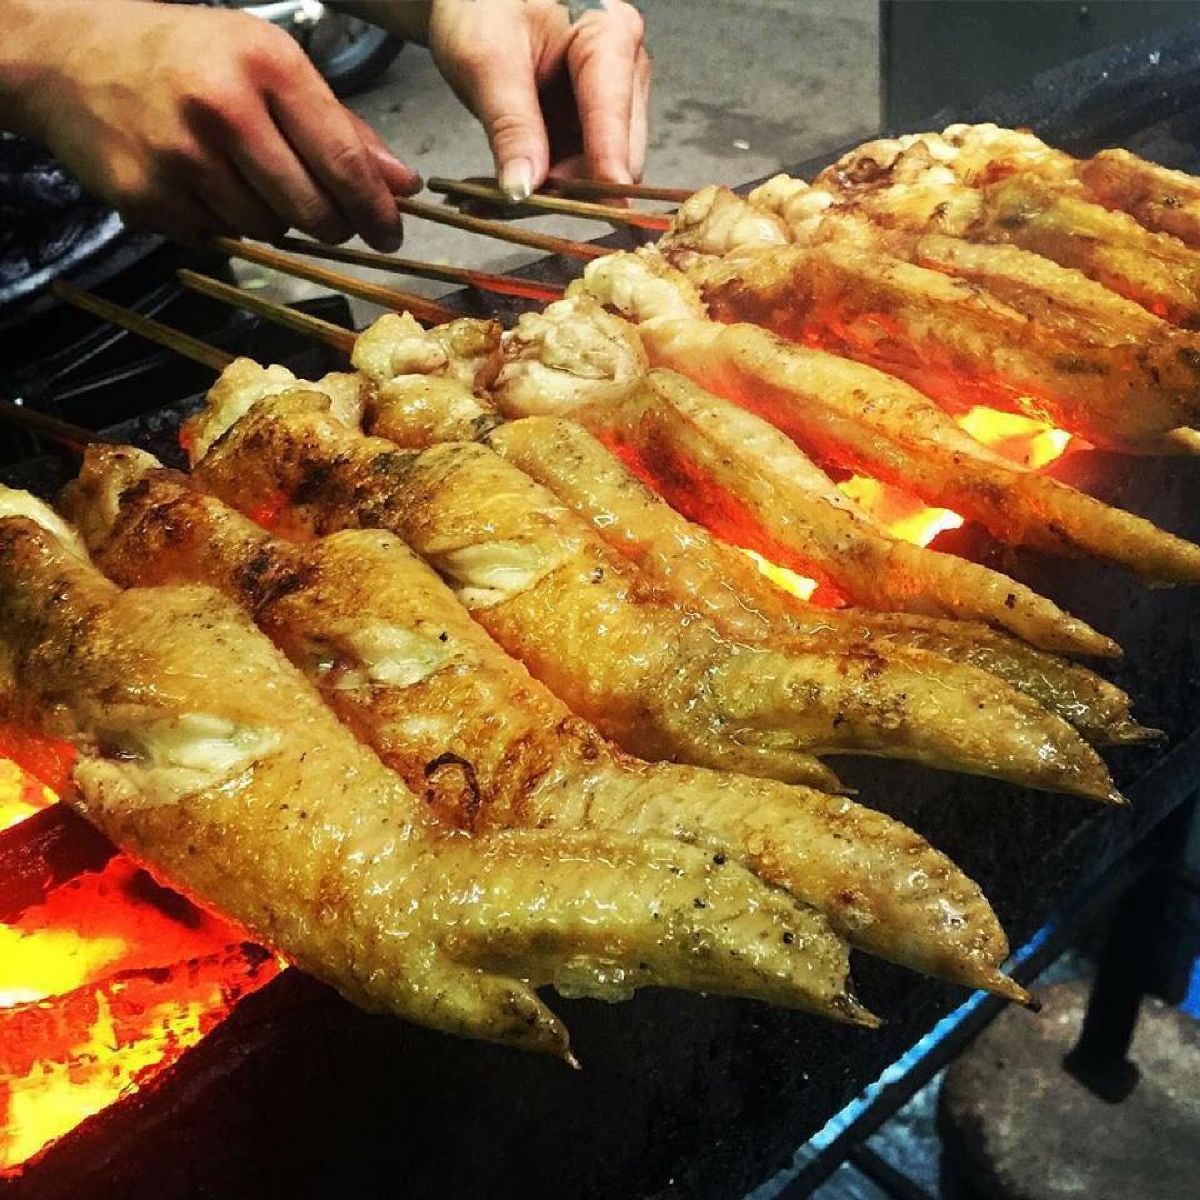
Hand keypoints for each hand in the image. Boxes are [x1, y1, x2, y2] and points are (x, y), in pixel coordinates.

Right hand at [1, 0, 417, 247]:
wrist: (70, 55)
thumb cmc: (185, 56)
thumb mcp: (267, 64)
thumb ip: (340, 127)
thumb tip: (403, 186)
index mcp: (265, 64)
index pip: (343, 160)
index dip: (375, 209)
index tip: (391, 232)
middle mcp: (223, 108)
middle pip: (311, 210)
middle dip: (330, 224)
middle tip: (328, 218)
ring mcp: (181, 156)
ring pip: (267, 230)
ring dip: (273, 220)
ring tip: (246, 177)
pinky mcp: (148, 197)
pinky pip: (218, 237)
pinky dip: (224, 222)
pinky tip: (204, 183)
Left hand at [428, 0, 650, 197]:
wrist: (475, 2)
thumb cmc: (482, 8)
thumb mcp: (487, 64)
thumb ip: (510, 127)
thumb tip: (524, 190)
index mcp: (609, 33)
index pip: (614, 113)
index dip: (606, 167)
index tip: (604, 210)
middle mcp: (627, 68)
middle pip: (620, 152)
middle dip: (575, 186)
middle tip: (519, 200)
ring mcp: (618, 99)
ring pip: (605, 169)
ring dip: (562, 191)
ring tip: (507, 192)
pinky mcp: (598, 123)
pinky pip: (586, 169)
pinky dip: (554, 185)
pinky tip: (519, 182)